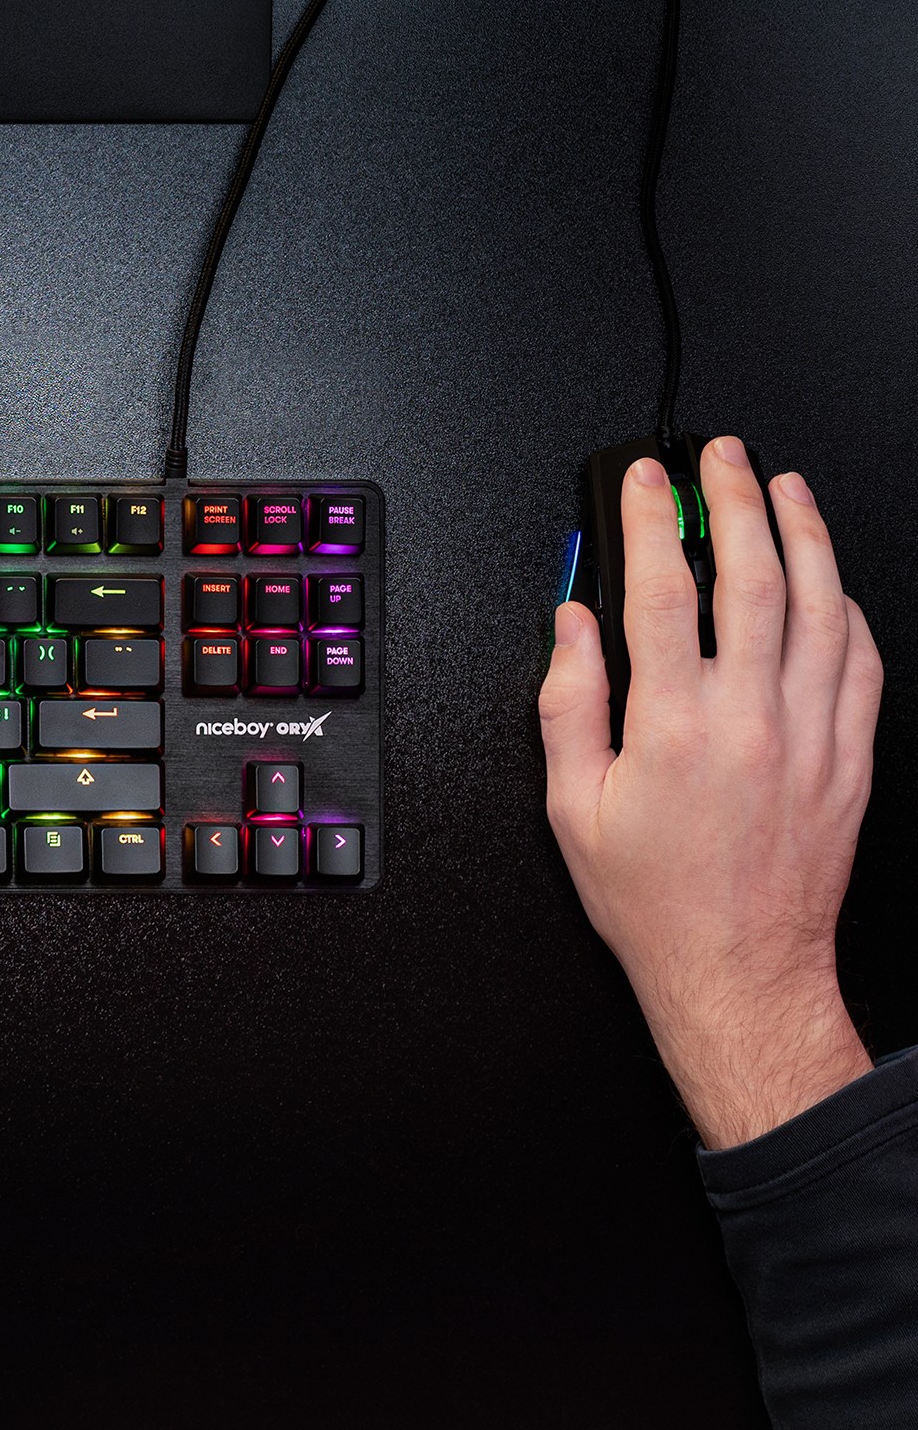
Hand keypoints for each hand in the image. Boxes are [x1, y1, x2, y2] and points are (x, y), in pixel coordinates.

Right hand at [539, 437, 881, 1148]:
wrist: (739, 971)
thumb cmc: (654, 900)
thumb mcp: (571, 807)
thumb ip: (567, 705)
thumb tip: (572, 629)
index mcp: (674, 728)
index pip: (663, 591)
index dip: (651, 521)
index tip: (646, 481)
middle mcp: (752, 721)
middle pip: (754, 577)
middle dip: (736, 500)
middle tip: (723, 458)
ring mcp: (812, 736)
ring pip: (821, 606)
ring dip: (804, 535)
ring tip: (786, 489)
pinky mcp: (850, 759)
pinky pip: (862, 661)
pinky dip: (848, 608)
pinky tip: (831, 582)